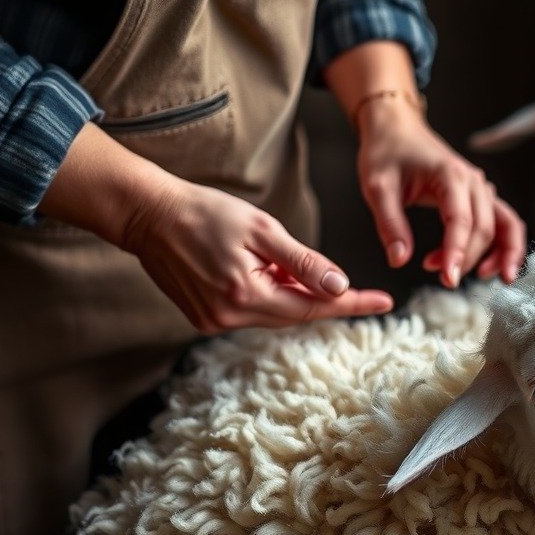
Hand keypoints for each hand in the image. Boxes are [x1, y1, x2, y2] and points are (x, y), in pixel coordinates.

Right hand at [41, 123, 391, 333]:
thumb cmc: (205, 212)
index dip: (352, 304)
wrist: (149, 214)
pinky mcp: (203, 319)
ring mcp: (213, 322)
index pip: (314, 307)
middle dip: (324, 298)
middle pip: (296, 314)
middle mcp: (228, 317)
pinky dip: (269, 295)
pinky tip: (261, 271)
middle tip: (354, 285)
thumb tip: (339, 286)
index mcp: (245, 294)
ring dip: (291, 293)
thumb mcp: (261, 229)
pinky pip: (253, 311)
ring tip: (276, 259)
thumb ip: (302, 261)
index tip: (385, 302)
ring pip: (275, 313)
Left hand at [356, 97, 525, 287]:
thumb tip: (399, 260)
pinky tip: (484, 265)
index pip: (462, 221)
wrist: (395, 128)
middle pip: (486, 227)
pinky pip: (500, 221)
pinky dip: (500, 245)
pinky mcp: (477, 196)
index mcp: (450, 175)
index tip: (447, 279)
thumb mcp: (378, 187)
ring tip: (489, 278)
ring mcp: (479, 188)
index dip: (457, 253)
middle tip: (445, 279)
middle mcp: (472, 181)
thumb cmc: (387, 152)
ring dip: (503, 253)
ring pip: (506, 223)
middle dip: (469, 259)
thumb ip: (390, 224)